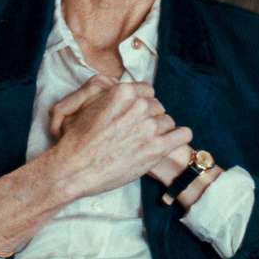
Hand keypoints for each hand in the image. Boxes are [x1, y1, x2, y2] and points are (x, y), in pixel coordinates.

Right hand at [45, 80, 191, 199]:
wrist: (75, 168)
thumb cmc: (78, 140)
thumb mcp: (89, 104)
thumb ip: (111, 94)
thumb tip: (124, 89)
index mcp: (123, 92)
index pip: (147, 91)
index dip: (142, 104)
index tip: (135, 115)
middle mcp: (139, 106)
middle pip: (157, 107)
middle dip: (149, 118)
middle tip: (137, 133)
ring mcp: (150, 127)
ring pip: (168, 121)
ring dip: (160, 131)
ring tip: (146, 143)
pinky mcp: (157, 147)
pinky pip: (183, 135)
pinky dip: (178, 137)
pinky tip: (169, 143)